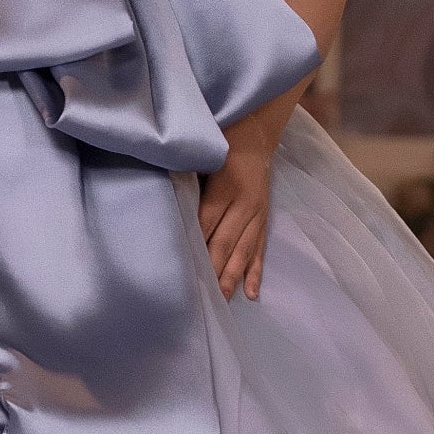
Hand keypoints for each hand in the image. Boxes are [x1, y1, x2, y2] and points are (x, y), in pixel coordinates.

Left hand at [198, 129, 273, 300]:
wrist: (256, 134)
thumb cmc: (222, 144)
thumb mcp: (202, 156)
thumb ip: (187, 181)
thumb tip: (169, 210)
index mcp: (225, 187)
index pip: (206, 223)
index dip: (195, 246)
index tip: (183, 270)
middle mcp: (244, 204)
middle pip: (225, 242)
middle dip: (213, 269)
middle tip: (200, 296)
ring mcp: (257, 214)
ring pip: (244, 251)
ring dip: (232, 276)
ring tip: (222, 300)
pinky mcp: (264, 221)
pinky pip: (260, 250)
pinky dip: (255, 272)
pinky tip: (250, 293)